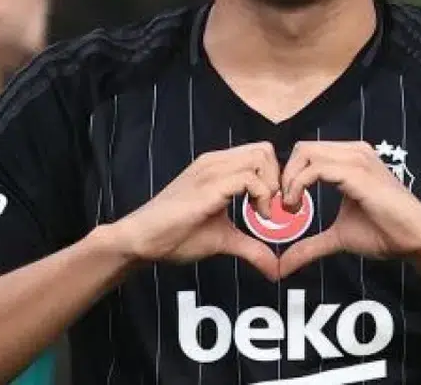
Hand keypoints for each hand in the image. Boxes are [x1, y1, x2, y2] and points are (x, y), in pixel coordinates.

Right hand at [113, 141, 280, 280]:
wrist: (141, 239)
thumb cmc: (175, 236)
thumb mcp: (224, 240)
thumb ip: (252, 248)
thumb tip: (276, 270)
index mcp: (218, 167)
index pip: (261, 153)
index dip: (275, 178)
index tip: (274, 207)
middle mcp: (215, 162)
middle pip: (265, 150)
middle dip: (278, 178)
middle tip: (273, 208)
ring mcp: (210, 171)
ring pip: (260, 157)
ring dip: (271, 186)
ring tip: (264, 213)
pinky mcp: (208, 187)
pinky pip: (248, 178)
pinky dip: (262, 196)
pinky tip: (257, 216)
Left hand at [276, 140, 420, 277]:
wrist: (417, 238)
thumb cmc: (385, 233)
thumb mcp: (338, 237)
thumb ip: (310, 246)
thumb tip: (282, 267)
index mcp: (349, 159)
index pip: (306, 153)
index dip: (288, 175)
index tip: (285, 204)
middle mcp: (353, 152)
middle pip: (302, 148)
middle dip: (284, 175)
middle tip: (284, 205)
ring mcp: (356, 159)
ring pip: (305, 153)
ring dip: (289, 180)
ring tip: (290, 207)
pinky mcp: (357, 173)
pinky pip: (315, 168)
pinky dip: (297, 185)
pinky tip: (296, 206)